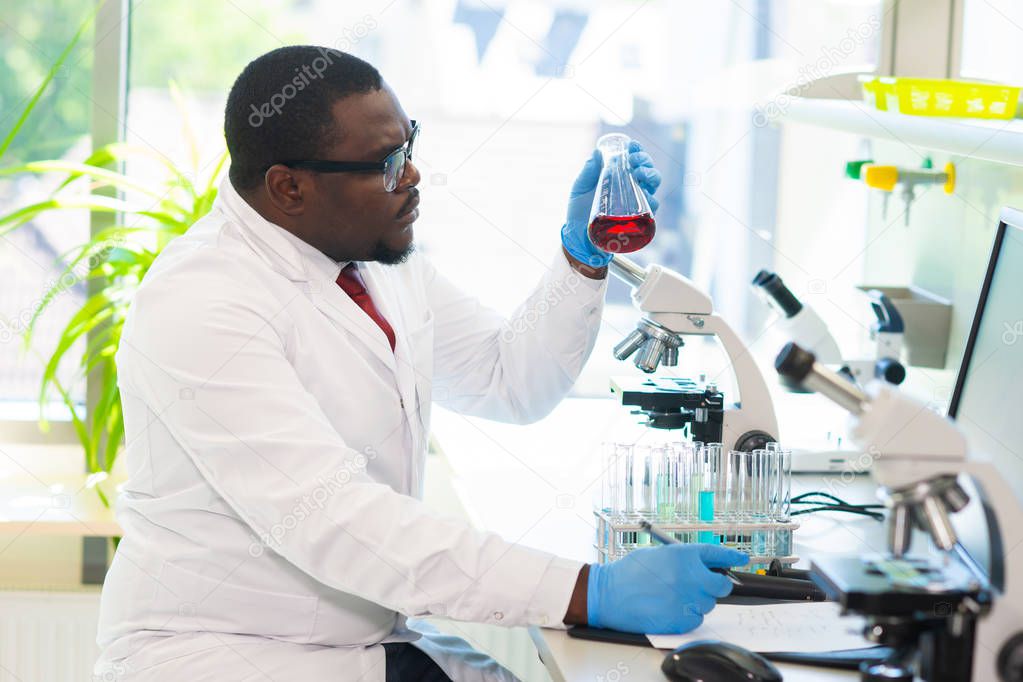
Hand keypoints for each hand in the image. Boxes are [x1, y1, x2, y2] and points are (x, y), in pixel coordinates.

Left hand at [561, 140, 662, 267]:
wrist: (577, 235)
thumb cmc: (579, 210)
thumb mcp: (580, 188)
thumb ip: (588, 171)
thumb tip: (597, 152)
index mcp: (618, 177)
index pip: (634, 160)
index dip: (637, 151)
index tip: (633, 146)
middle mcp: (630, 188)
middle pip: (648, 169)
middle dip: (645, 161)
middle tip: (634, 162)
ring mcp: (635, 203)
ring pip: (654, 185)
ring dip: (651, 176)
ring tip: (639, 174)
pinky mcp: (637, 219)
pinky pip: (652, 209)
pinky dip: (651, 200)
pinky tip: (645, 195)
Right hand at [586, 544, 747, 633]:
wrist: (608, 594)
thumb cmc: (629, 573)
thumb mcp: (657, 554)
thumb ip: (683, 558)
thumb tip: (702, 565)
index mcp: (683, 556)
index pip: (718, 555)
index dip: (732, 556)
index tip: (742, 559)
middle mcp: (690, 577)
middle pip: (721, 585)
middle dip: (715, 584)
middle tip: (701, 585)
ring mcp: (687, 600)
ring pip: (708, 604)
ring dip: (697, 601)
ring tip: (672, 596)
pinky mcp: (681, 620)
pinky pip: (696, 619)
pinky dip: (687, 615)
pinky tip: (668, 608)